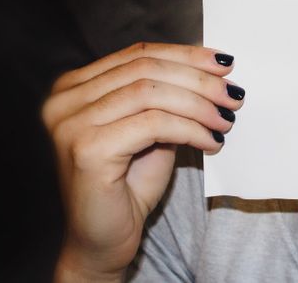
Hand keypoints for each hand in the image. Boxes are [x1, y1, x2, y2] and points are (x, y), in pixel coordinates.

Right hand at [41, 42, 244, 280]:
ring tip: (226, 120)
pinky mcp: (87, 149)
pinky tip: (211, 141)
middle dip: (199, 79)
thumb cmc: (127, 186)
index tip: (225, 63)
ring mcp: (71, 124)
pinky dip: (191, 129)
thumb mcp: (151, 128)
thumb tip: (213, 68)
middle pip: (146, 69)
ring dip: (200, 105)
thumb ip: (167, 96)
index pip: (138, 54)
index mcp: (74, 87)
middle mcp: (64, 100)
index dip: (186, 55)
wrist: (103, 242)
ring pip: (152, 93)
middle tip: (233, 94)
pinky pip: (154, 124)